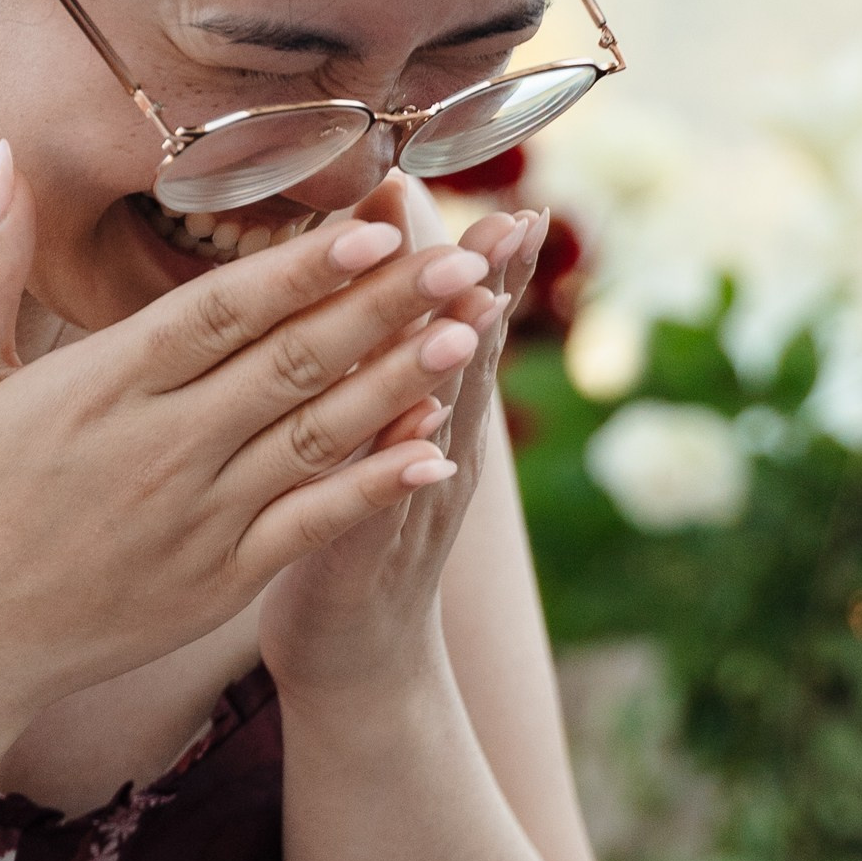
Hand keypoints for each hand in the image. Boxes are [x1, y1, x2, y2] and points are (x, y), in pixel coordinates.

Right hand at [0, 144, 494, 761]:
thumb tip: (10, 154)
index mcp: (99, 387)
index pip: (221, 311)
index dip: (303, 267)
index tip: (376, 222)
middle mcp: (160, 448)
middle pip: (291, 363)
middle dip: (384, 307)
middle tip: (464, 259)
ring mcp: (196, 519)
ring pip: (317, 437)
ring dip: (400, 383)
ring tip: (472, 334)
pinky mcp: (219, 578)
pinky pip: (313, 525)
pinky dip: (375, 487)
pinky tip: (436, 451)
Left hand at [256, 191, 544, 705]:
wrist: (356, 658)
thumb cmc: (345, 521)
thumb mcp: (368, 425)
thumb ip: (380, 349)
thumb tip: (379, 253)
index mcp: (434, 414)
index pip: (465, 324)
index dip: (490, 267)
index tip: (516, 203)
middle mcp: (439, 453)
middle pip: (471, 361)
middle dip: (492, 291)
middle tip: (516, 225)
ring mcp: (410, 505)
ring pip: (440, 423)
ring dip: (461, 366)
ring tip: (480, 306)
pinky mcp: (363, 554)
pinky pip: (384, 501)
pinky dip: (405, 464)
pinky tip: (418, 428)